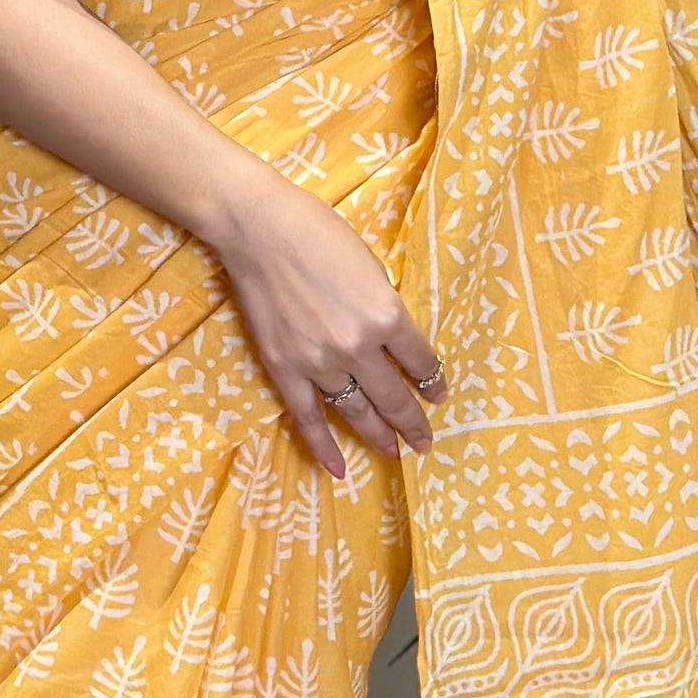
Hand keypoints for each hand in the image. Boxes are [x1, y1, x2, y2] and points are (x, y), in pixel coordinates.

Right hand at [212, 169, 446, 479]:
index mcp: (386, 314)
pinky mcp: (284, 370)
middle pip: (394, 396)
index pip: (421, 362)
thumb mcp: (370, 264)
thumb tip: (391, 339)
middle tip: (426, 440)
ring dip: (379, 435)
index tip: (439, 394)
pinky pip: (308, 418)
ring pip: (357, 411)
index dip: (434, 382)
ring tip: (394, 451)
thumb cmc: (319, 231)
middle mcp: (358, 347)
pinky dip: (323, 446)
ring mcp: (319, 363)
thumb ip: (383, 306)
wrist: (258, 228)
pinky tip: (339, 469)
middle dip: (414, 422)